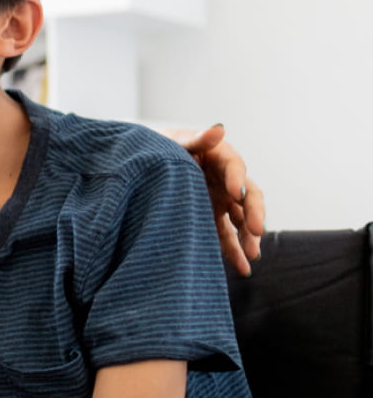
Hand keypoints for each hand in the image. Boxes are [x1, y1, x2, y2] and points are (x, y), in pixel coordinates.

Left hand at [166, 124, 264, 274]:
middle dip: (253, 213)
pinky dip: (234, 252)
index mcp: (219, 156)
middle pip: (248, 196)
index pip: (234, 167)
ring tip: (252, 255)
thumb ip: (195, 139)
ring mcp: (220, 201)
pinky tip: (242, 269)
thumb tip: (219, 128)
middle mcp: (225, 180)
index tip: (235, 193)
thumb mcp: (173, 142)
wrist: (142, 164)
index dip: (236, 180)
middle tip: (254, 229)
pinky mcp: (210, 218)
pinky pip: (226, 236)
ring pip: (241, 220)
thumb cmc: (160, 147)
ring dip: (249, 237)